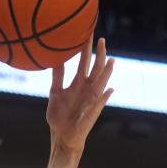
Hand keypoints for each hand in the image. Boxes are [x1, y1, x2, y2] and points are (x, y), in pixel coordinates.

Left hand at [46, 37, 114, 154]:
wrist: (61, 136)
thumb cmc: (59, 116)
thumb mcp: (55, 92)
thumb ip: (57, 76)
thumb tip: (55, 58)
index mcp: (79, 83)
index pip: (84, 61)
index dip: (86, 47)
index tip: (88, 32)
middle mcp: (87, 89)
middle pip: (96, 68)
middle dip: (99, 54)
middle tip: (102, 39)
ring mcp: (90, 101)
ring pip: (101, 83)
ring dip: (106, 73)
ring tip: (111, 60)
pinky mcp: (90, 114)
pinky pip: (97, 105)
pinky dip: (103, 98)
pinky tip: (109, 90)